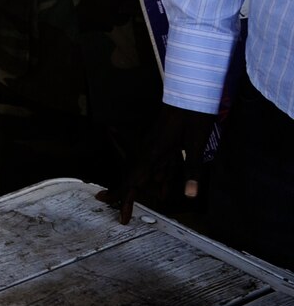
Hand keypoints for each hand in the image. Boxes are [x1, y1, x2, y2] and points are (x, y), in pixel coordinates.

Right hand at [100, 104, 217, 222]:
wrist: (191, 93)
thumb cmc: (193, 115)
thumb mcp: (195, 145)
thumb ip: (191, 170)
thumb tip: (189, 195)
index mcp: (152, 152)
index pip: (132, 179)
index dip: (121, 195)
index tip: (110, 207)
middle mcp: (149, 149)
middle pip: (133, 177)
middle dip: (127, 195)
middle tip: (123, 213)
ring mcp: (155, 145)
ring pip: (145, 172)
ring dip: (144, 188)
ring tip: (144, 204)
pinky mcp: (163, 143)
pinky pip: (157, 165)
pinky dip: (158, 178)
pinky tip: (164, 187)